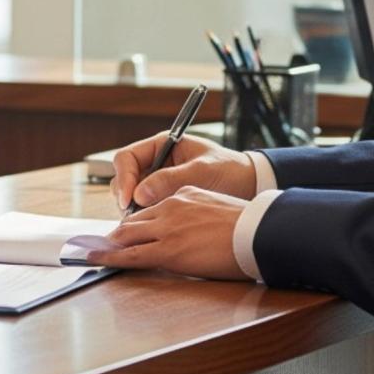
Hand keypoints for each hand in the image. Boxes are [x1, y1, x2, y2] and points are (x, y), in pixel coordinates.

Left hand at [87, 185, 251, 280]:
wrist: (258, 233)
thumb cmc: (248, 225)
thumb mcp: (216, 207)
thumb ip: (197, 213)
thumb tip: (191, 229)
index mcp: (184, 194)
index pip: (150, 207)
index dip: (135, 222)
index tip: (127, 230)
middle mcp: (170, 207)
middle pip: (133, 220)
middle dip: (117, 233)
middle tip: (102, 243)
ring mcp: (167, 228)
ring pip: (127, 235)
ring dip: (109, 244)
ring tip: (92, 251)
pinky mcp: (167, 249)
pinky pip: (132, 255)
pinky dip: (110, 257)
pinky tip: (98, 259)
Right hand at [111, 133, 257, 209]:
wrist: (250, 185)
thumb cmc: (229, 170)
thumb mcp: (201, 171)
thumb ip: (171, 180)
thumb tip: (139, 194)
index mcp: (161, 146)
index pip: (127, 158)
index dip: (124, 178)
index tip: (129, 199)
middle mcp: (155, 163)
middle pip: (124, 178)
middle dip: (126, 197)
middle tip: (133, 216)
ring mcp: (158, 182)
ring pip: (132, 196)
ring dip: (134, 210)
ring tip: (147, 223)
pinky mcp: (164, 199)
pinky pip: (146, 208)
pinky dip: (146, 218)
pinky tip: (155, 227)